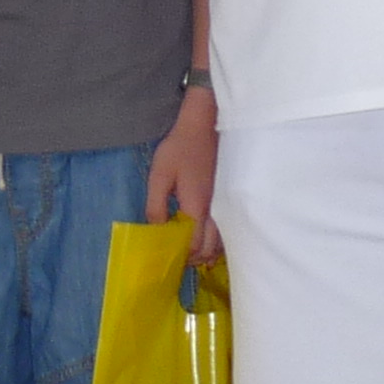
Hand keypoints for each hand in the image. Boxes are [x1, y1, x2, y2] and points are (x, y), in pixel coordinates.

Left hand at [149, 86, 219, 263]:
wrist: (204, 125)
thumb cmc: (179, 149)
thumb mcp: (159, 175)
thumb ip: (155, 205)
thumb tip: (157, 230)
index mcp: (196, 207)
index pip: (193, 245)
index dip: (182, 256)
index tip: (169, 256)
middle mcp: (215, 211)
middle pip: (210, 249)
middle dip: (195, 258)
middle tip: (180, 255)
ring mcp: (224, 206)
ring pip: (222, 242)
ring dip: (207, 250)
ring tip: (191, 249)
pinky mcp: (228, 199)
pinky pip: (227, 229)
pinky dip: (217, 239)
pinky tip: (205, 235)